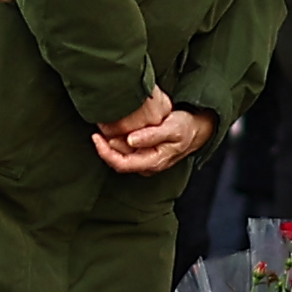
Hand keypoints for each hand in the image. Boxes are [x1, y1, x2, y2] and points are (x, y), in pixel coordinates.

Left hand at [95, 89, 213, 176]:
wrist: (196, 129)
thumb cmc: (184, 128)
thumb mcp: (172, 128)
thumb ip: (151, 135)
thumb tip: (131, 140)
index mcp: (152, 161)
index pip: (121, 163)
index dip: (105, 152)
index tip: (96, 137)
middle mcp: (146, 165)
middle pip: (117, 161)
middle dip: (104, 146)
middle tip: (97, 128)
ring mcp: (144, 160)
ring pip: (119, 156)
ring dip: (108, 143)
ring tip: (103, 126)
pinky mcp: (143, 153)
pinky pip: (124, 150)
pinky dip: (116, 140)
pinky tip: (113, 129)